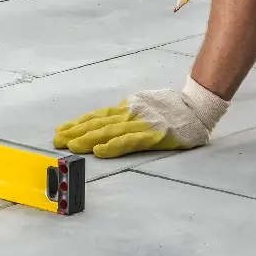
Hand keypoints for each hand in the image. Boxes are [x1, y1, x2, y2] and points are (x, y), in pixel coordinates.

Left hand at [53, 80, 229, 157]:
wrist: (198, 107)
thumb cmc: (172, 108)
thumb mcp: (144, 104)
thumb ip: (126, 113)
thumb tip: (106, 121)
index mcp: (127, 107)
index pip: (97, 116)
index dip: (78, 124)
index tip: (61, 130)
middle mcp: (130, 113)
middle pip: (98, 123)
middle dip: (75, 132)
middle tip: (57, 141)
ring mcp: (141, 123)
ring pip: (109, 131)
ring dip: (87, 139)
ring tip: (71, 146)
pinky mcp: (154, 135)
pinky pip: (129, 141)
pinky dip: (113, 146)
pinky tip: (99, 151)